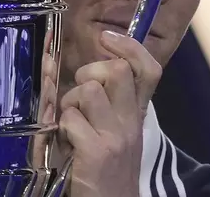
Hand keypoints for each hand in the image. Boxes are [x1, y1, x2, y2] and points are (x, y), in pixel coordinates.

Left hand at [58, 30, 162, 196]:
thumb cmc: (104, 171)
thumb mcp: (111, 133)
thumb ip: (99, 103)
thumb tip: (65, 66)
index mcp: (136, 116)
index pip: (149, 70)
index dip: (130, 47)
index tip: (106, 38)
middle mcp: (131, 123)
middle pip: (117, 70)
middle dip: (89, 73)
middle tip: (80, 95)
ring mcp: (116, 137)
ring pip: (89, 90)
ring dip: (70, 103)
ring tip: (70, 124)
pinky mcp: (98, 152)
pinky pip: (70, 118)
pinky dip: (60, 129)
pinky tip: (65, 145)